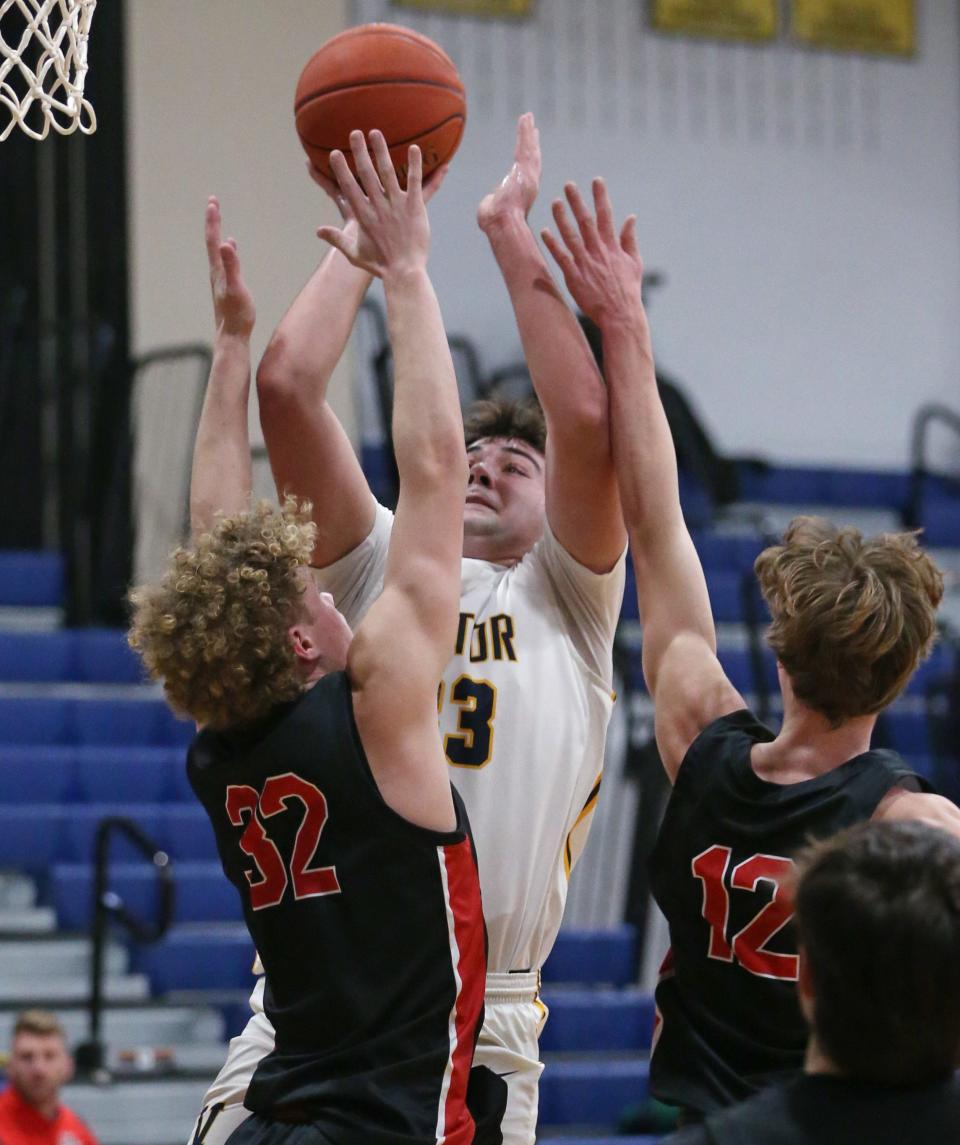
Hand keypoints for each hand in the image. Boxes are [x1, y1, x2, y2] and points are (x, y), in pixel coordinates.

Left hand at [205, 196, 254, 337]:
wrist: (231, 336)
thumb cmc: (236, 315)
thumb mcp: (236, 288)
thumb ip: (232, 266)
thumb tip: (227, 244)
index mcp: (218, 270)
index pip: (213, 240)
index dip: (213, 220)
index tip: (213, 202)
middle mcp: (216, 272)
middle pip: (212, 242)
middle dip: (213, 222)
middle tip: (213, 203)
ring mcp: (221, 279)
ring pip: (217, 251)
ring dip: (218, 234)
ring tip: (219, 221)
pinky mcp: (227, 286)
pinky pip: (225, 262)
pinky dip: (227, 251)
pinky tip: (232, 249)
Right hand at [315, 131, 429, 278]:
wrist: (404, 272)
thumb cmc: (379, 265)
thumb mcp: (354, 254)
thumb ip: (337, 239)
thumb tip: (318, 231)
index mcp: (363, 216)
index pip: (348, 187)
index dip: (341, 169)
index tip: (335, 153)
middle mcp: (378, 207)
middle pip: (366, 174)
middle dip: (359, 152)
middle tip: (355, 133)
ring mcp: (397, 206)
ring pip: (388, 173)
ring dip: (381, 151)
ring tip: (376, 133)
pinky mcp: (415, 208)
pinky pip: (415, 182)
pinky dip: (415, 165)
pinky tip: (415, 148)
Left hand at [477, 112, 540, 232]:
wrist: (501, 223)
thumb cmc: (495, 222)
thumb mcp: (492, 208)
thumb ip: (493, 201)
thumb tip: (490, 200)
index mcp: (521, 193)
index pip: (525, 172)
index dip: (528, 159)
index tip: (529, 149)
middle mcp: (529, 183)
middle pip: (531, 158)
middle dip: (532, 142)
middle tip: (533, 128)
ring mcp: (529, 175)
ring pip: (529, 149)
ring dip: (528, 133)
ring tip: (528, 117)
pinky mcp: (526, 169)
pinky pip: (525, 146)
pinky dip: (526, 132)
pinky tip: (526, 119)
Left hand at [540, 179, 642, 325]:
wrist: (620, 314)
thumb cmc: (628, 290)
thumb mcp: (634, 262)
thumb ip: (629, 239)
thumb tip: (631, 218)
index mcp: (612, 247)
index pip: (606, 216)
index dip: (601, 197)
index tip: (596, 181)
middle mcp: (598, 252)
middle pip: (586, 221)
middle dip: (577, 201)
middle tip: (569, 184)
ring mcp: (585, 264)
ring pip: (571, 236)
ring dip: (562, 218)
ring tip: (555, 202)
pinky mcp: (574, 277)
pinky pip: (561, 257)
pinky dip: (553, 244)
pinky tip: (545, 231)